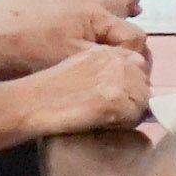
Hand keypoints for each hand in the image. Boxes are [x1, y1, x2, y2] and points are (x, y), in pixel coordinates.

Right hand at [29, 41, 156, 135]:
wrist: (31, 104)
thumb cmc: (49, 93)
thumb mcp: (81, 68)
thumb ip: (107, 70)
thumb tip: (134, 82)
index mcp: (107, 51)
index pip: (140, 66)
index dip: (132, 86)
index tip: (117, 98)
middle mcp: (115, 60)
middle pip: (145, 85)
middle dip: (133, 101)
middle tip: (109, 112)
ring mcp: (116, 79)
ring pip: (143, 102)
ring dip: (129, 114)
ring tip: (104, 118)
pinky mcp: (114, 100)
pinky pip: (135, 117)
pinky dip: (123, 124)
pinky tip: (101, 123)